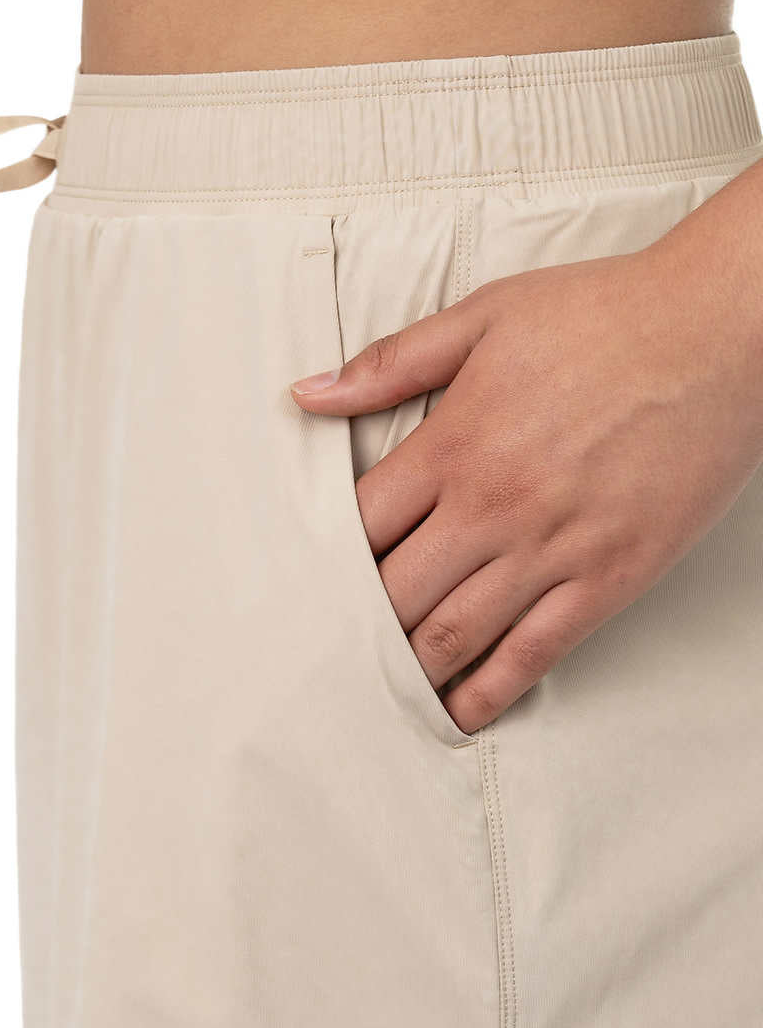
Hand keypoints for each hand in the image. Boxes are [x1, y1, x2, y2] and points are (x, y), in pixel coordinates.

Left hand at [290, 244, 762, 734]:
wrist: (719, 331)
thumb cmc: (602, 317)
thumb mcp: (481, 319)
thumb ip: (389, 364)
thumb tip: (308, 393)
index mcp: (453, 446)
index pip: (360, 527)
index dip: (327, 560)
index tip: (309, 581)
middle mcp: (492, 507)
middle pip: (394, 592)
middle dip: (357, 624)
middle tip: (330, 645)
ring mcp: (552, 549)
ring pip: (453, 633)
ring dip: (408, 668)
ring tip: (377, 689)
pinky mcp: (609, 578)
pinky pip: (534, 652)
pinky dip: (488, 689)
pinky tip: (459, 710)